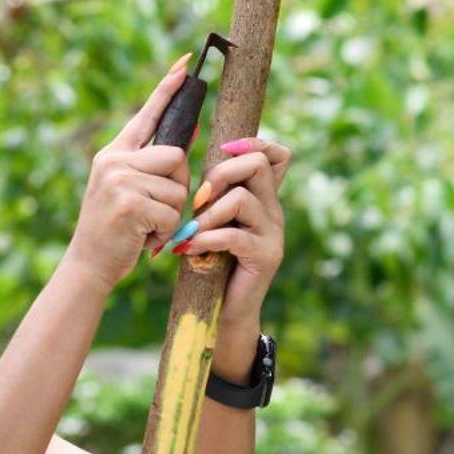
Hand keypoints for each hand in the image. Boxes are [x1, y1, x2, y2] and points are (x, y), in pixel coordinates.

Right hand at [64, 55, 193, 290]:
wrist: (88, 264)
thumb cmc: (114, 230)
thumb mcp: (128, 190)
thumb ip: (154, 163)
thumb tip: (192, 132)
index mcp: (114, 153)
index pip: (146, 115)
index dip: (167, 88)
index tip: (186, 63)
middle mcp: (114, 161)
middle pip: (176, 156)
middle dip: (177, 184)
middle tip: (154, 209)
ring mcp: (119, 181)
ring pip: (177, 188)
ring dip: (170, 214)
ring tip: (145, 226)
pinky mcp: (129, 204)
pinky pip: (172, 212)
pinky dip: (165, 231)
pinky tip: (144, 238)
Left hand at [166, 131, 291, 334]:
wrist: (221, 311)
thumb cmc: (208, 262)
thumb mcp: (209, 221)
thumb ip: (208, 196)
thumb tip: (176, 158)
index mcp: (261, 198)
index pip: (277, 155)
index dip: (253, 143)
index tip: (223, 150)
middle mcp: (272, 211)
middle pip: (257, 164)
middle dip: (220, 174)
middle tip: (197, 199)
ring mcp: (273, 233)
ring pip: (242, 198)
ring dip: (207, 213)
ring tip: (188, 232)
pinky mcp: (266, 257)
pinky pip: (234, 236)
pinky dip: (206, 239)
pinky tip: (189, 250)